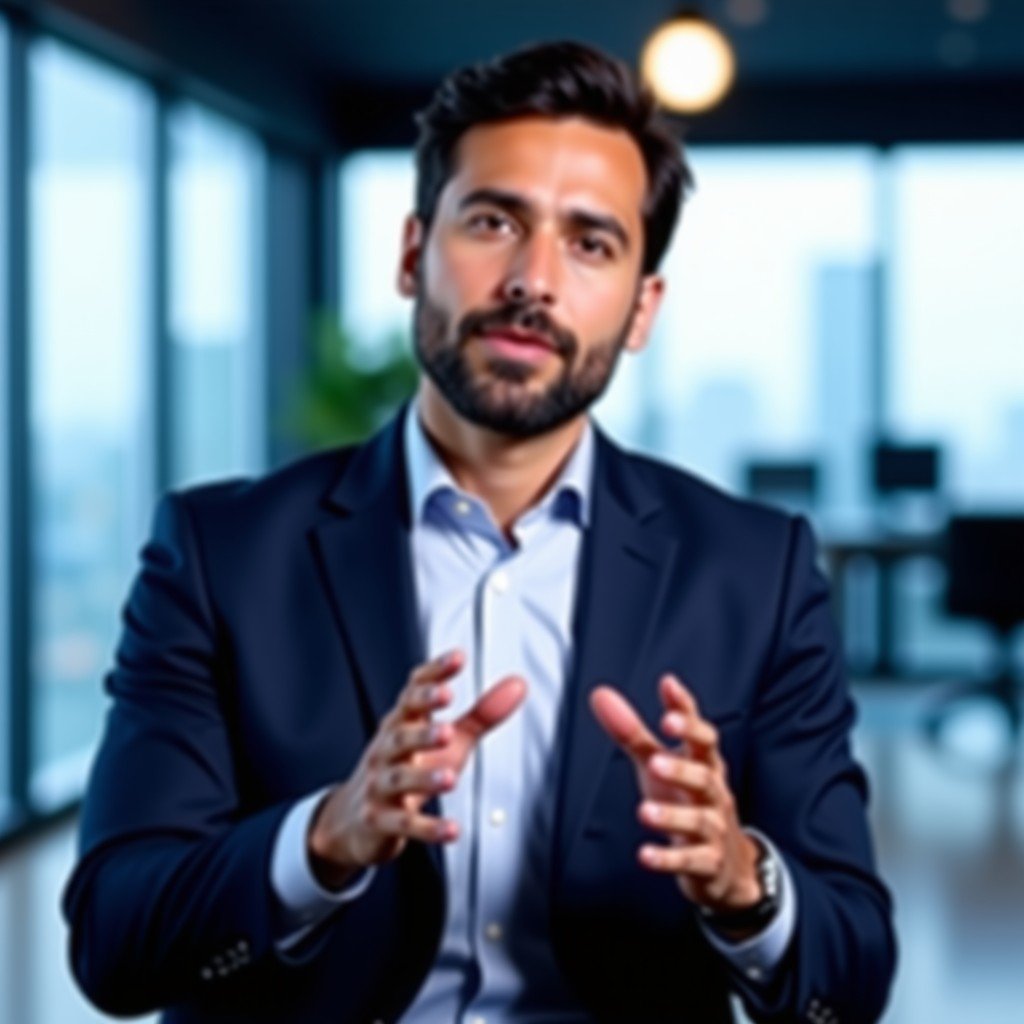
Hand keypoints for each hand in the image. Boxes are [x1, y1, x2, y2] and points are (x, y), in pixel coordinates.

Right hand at [308, 649, 525, 887]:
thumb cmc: (411, 768)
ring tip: (449, 777)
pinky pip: (404, 825)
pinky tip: (452, 829)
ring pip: (399, 779)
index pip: (413, 692)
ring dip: (423, 779)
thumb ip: (482, 713)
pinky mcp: (381, 822)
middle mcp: (387, 750)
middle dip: (422, 732)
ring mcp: (381, 786)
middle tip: (447, 726)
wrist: (357, 820)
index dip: (434, 675)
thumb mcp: (449, 739)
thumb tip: (518, 684)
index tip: (457, 659)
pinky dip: (427, 828)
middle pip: (400, 736)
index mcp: (403, 723)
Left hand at [590, 674, 759, 914]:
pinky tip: (646, 854)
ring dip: (672, 816)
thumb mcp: (659, 764)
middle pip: (705, 777)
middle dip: (682, 768)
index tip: (668, 687)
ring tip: (644, 812)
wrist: (727, 865)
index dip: (687, 712)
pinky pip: (691, 860)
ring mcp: (713, 829)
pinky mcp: (708, 862)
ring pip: (699, 820)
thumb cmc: (687, 800)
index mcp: (704, 763)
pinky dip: (669, 858)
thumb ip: (633, 732)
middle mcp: (713, 792)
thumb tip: (601, 694)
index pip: (702, 734)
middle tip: (656, 761)